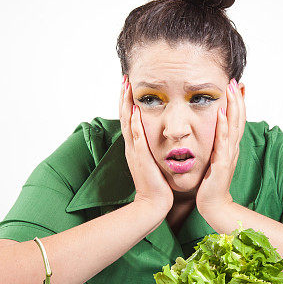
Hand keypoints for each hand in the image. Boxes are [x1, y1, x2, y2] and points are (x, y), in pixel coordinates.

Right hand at [119, 75, 172, 215]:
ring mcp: (135, 152)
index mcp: (136, 147)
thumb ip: (152, 150)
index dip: (129, 102)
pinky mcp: (141, 159)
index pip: (130, 119)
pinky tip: (136, 112)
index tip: (130, 85)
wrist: (154, 204)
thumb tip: (156, 139)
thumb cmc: (157, 186)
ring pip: (128, 124)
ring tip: (127, 87)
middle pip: (125, 116)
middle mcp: (132, 147)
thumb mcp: (153, 163)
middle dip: (124, 97)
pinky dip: (135, 125)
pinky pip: (137, 139)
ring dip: (127, 105)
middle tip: (126, 79)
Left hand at [196, 78, 245, 215]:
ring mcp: (228, 155)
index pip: (237, 120)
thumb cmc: (211, 183)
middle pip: (239, 119)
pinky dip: (223, 127)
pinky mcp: (221, 164)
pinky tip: (220, 114)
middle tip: (235, 81)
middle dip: (237, 100)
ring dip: (233, 107)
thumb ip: (217, 145)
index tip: (236, 86)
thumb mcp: (215, 159)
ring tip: (232, 90)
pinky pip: (223, 142)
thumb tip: (216, 131)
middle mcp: (232, 148)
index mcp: (230, 146)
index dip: (238, 103)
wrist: (213, 205)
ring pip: (234, 127)